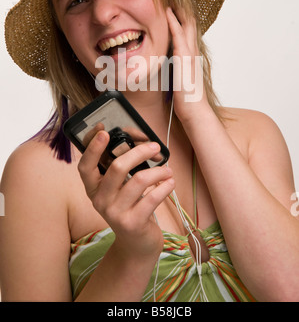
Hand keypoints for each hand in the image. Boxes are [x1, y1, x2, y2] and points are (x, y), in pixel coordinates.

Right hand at [78, 129, 174, 258]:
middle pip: (117, 167)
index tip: (104, 130)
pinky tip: (170, 182)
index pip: (85, 166)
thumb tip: (143, 142)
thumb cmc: (130, 206)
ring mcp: (115, 213)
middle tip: (154, 146)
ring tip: (167, 170)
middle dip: (139, 152)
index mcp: (93, 188)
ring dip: (158, 171)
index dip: (93, 147)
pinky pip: (153, 197)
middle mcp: (100, 200)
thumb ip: (123, 165)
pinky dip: (165, 186)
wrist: (136, 243)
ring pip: (139, 180)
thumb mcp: (119, 188)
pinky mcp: (133, 223)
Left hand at [165, 7, 208, 122]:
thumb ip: (175, 67)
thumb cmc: (186, 98)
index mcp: (191, 55)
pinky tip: (166, 11)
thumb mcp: (179, 78)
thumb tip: (168, 64)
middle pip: (190, 21)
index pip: (188, 29)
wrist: (194, 110)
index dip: (182, 15)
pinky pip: (178, 35)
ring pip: (186, 23)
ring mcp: (189, 53)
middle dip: (182, 6)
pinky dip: (172, 21)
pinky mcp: (184, 57)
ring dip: (178, 8)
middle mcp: (192, 50)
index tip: (174, 3)